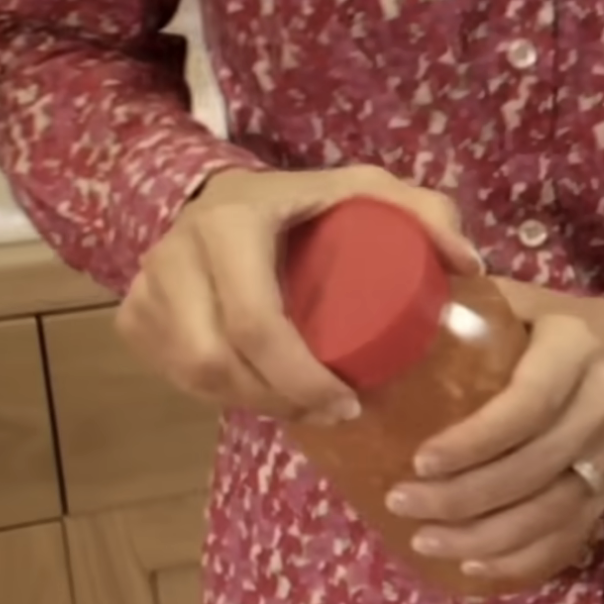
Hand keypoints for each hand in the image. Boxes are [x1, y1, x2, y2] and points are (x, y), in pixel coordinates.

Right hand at [116, 166, 480, 423]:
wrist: (223, 195)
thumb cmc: (306, 202)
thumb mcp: (367, 191)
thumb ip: (424, 213)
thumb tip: (469, 264)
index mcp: (229, 225)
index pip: (257, 325)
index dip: (302, 379)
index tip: (349, 402)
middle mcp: (174, 254)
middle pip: (215, 362)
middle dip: (277, 400)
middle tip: (331, 412)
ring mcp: (146, 287)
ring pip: (193, 377)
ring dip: (250, 403)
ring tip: (301, 405)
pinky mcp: (134, 315)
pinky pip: (174, 375)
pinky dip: (220, 394)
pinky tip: (259, 391)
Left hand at [385, 280, 603, 580]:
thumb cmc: (579, 329)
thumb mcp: (535, 304)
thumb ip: (474, 306)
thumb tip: (397, 312)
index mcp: (576, 351)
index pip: (525, 406)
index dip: (472, 442)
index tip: (420, 461)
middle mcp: (603, 406)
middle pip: (530, 469)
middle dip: (461, 496)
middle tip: (402, 502)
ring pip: (547, 513)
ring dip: (482, 538)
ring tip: (425, 540)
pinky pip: (568, 537)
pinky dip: (520, 559)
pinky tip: (474, 565)